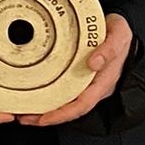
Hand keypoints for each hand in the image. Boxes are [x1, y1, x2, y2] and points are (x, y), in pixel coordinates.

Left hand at [20, 13, 134, 128]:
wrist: (119, 26)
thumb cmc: (120, 33)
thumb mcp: (119, 35)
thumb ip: (109, 49)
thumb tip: (94, 63)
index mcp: (104, 83)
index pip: (83, 105)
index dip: (63, 114)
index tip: (45, 118)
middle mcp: (94, 87)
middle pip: (70, 110)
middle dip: (47, 117)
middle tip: (25, 118)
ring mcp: (87, 84)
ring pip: (65, 103)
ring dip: (44, 110)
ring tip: (24, 113)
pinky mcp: (79, 78)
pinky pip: (63, 92)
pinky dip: (47, 97)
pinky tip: (34, 96)